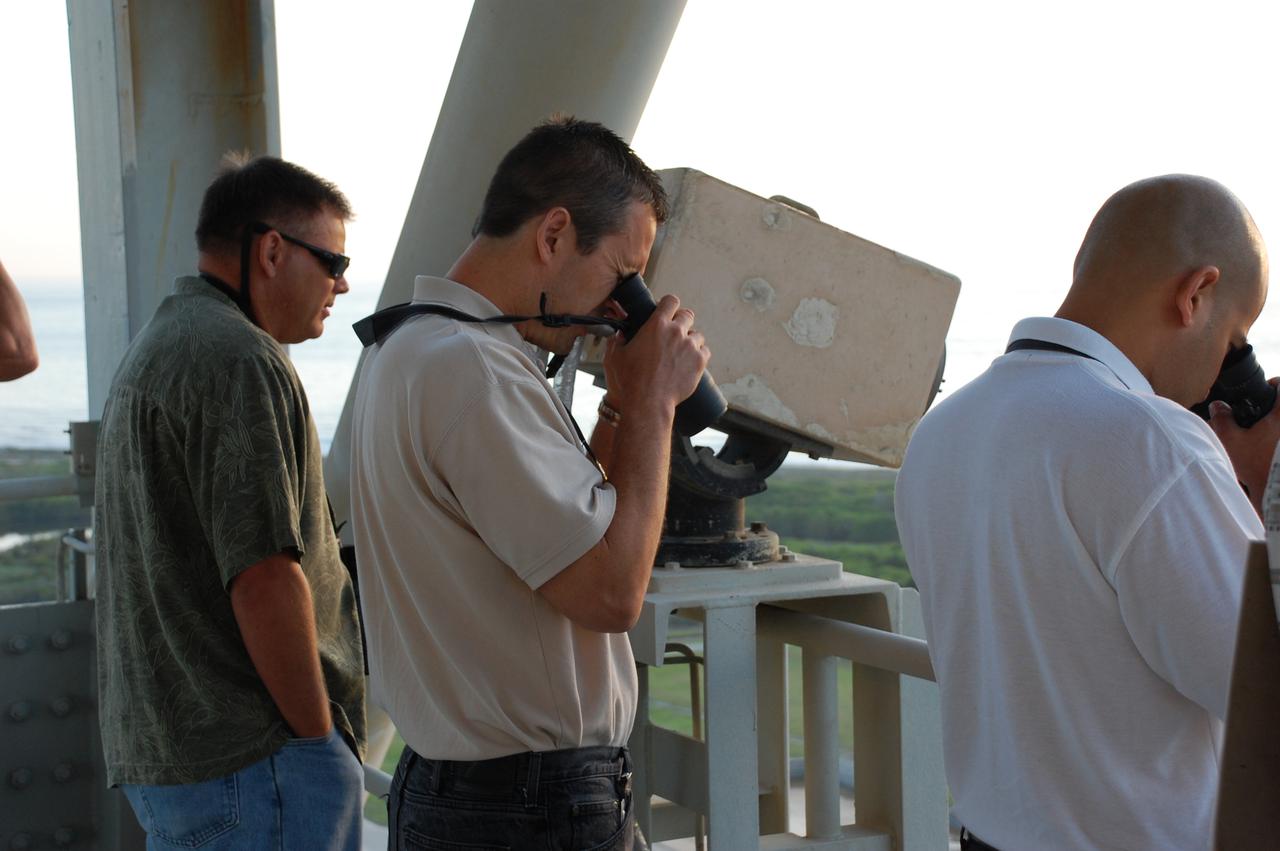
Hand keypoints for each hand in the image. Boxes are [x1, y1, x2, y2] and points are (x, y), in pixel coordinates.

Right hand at [602, 294, 709, 417]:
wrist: (648, 402)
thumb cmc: (629, 380)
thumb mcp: (615, 357)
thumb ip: (616, 341)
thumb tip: (618, 335)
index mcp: (656, 325)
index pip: (671, 301)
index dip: (669, 304)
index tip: (667, 311)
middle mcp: (676, 331)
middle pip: (687, 315)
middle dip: (682, 321)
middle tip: (675, 332)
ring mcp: (690, 346)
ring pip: (697, 335)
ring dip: (690, 340)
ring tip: (681, 352)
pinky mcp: (699, 362)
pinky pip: (705, 351)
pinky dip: (699, 355)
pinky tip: (690, 362)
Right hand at [1209, 378, 1279, 514]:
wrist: (1277, 495)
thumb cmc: (1259, 467)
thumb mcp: (1231, 441)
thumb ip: (1222, 420)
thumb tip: (1218, 407)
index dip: (1273, 384)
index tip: (1266, 389)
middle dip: (1273, 412)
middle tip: (1262, 418)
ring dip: (1275, 429)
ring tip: (1266, 439)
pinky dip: (1276, 445)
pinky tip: (1272, 454)